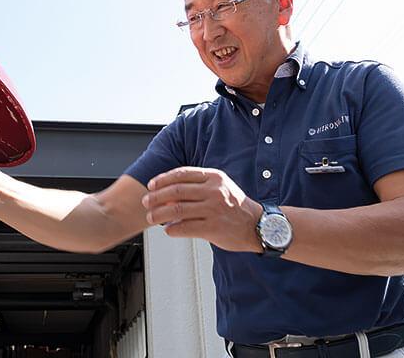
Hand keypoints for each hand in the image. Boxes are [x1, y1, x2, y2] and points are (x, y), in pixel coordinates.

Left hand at [142, 167, 263, 251]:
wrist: (258, 225)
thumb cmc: (236, 206)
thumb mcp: (220, 187)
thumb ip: (198, 186)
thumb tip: (168, 191)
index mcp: (214, 178)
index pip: (182, 174)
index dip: (163, 179)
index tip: (151, 185)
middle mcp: (214, 191)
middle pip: (176, 191)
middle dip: (156, 197)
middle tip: (146, 202)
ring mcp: (214, 210)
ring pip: (176, 209)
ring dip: (158, 214)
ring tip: (151, 217)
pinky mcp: (213, 228)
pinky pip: (185, 227)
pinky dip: (172, 228)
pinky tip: (167, 229)